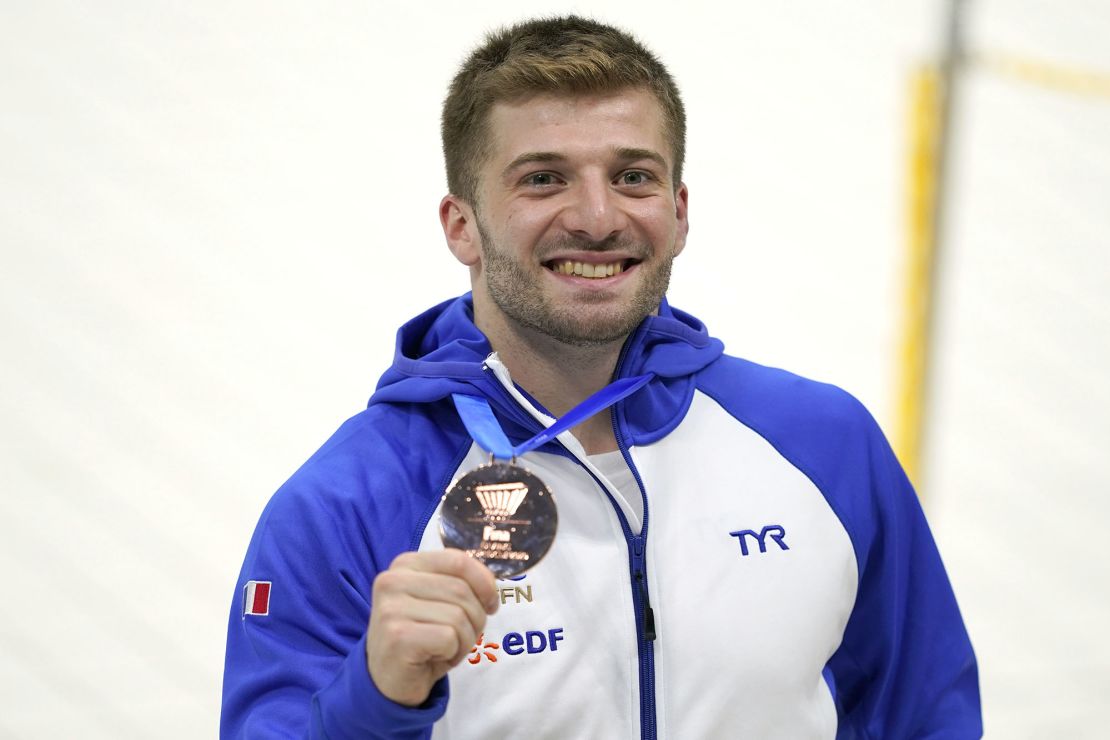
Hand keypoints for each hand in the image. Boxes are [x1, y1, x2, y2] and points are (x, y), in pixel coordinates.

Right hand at [366, 550, 498, 705]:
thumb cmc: (422, 638)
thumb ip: (460, 584)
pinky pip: (449, 638)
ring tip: (445, 648)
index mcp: (405, 565)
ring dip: (464, 639)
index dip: (484, 583)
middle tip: (461, 636)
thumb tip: (491, 588)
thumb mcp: (440, 602)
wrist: (389, 681)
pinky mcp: (397, 636)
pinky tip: (435, 658)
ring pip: (458, 616)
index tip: (490, 604)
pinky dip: (453, 653)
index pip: (458, 561)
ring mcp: (391, 609)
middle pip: (461, 591)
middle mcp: (393, 581)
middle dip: (476, 618)